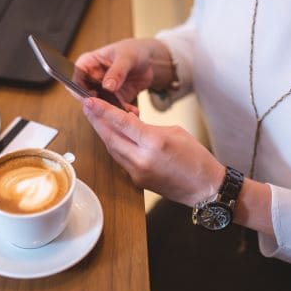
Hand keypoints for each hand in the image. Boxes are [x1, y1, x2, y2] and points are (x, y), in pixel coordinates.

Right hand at [75, 38, 174, 114]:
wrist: (149, 61)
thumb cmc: (134, 51)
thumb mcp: (126, 57)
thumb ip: (117, 71)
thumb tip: (107, 86)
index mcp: (88, 64)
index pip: (74, 79)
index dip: (79, 90)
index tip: (92, 97)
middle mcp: (91, 79)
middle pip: (85, 96)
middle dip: (96, 104)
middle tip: (109, 108)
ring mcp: (101, 91)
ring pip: (98, 106)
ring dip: (110, 111)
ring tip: (124, 111)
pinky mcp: (113, 100)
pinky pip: (113, 110)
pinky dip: (122, 113)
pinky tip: (132, 111)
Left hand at [82, 97, 224, 205]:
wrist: (204, 188)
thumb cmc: (196, 159)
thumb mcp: (175, 132)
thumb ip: (147, 126)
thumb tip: (128, 122)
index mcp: (155, 142)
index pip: (122, 123)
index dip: (102, 111)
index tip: (88, 102)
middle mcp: (142, 159)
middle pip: (110, 136)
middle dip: (96, 120)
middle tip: (87, 106)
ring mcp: (137, 172)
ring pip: (112, 148)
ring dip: (102, 132)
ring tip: (96, 118)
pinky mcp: (137, 180)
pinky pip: (119, 159)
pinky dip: (114, 145)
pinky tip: (112, 135)